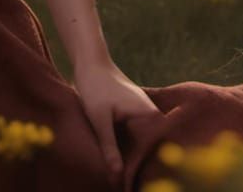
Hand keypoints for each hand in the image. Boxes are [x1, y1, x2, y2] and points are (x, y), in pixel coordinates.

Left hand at [72, 57, 162, 183]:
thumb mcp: (99, 118)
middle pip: (149, 150)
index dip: (142, 171)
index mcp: (150, 116)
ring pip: (142, 145)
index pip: (152, 152)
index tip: (131, 187)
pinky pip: (135, 137)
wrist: (90, 62)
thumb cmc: (95, 86)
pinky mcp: (136, 115)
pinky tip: (119, 163)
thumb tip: (117, 176)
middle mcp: (153, 116)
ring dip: (133, 160)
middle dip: (139, 168)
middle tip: (126, 188)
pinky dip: (128, 149)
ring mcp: (145, 115)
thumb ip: (109, 146)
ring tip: (124, 181)